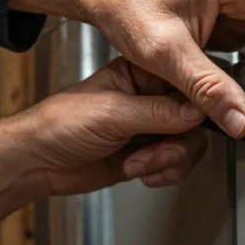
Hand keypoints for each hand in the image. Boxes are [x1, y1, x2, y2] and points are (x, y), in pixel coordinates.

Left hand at [16, 57, 208, 192]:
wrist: (41, 162)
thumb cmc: (61, 125)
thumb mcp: (113, 113)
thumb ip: (160, 112)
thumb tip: (199, 109)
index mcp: (142, 73)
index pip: (187, 80)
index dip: (201, 101)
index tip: (203, 119)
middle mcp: (151, 98)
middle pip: (197, 116)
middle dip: (179, 140)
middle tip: (159, 148)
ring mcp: (152, 127)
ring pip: (190, 143)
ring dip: (168, 159)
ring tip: (140, 163)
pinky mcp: (150, 153)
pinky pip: (177, 163)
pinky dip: (164, 172)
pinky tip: (140, 171)